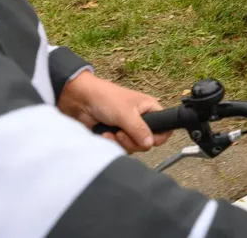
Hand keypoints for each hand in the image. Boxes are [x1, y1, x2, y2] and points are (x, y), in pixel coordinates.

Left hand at [57, 70, 171, 151]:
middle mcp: (142, 119)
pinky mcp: (117, 135)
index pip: (165, 129)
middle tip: (121, 133)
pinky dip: (113, 143)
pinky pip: (122, 147)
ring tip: (110, 132)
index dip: (157, 137)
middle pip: (148, 142)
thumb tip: (150, 144)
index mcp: (150, 108)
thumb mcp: (125, 114)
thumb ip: (140, 130)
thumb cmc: (105, 98)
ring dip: (121, 142)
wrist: (80, 101)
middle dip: (133, 141)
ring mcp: (129, 128)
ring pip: (134, 146)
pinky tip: (105, 134)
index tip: (145, 139)